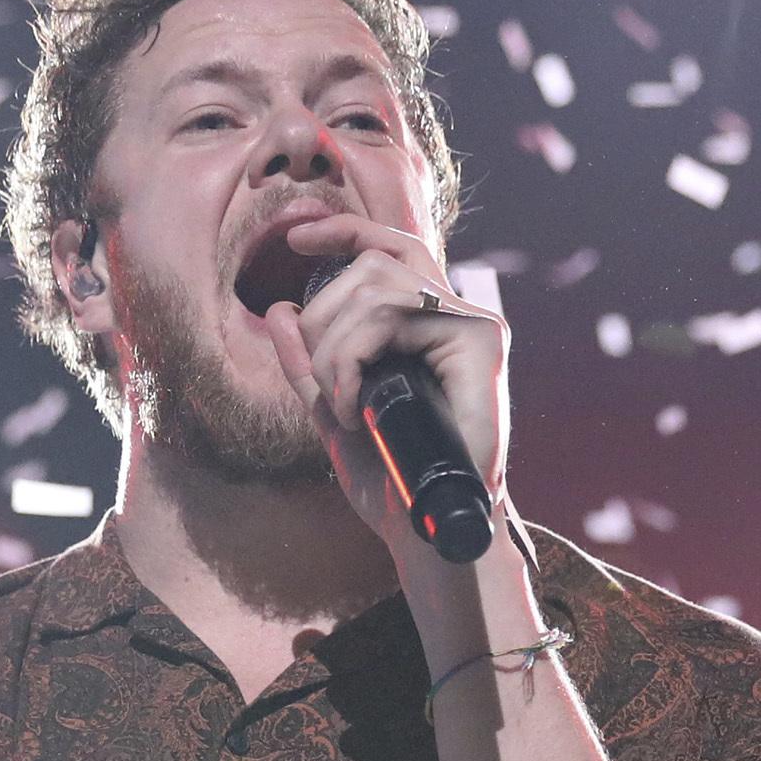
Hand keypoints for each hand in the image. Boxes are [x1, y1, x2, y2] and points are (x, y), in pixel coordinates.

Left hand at [244, 202, 510, 560]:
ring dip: (335, 349)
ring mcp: (474, 324)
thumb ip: (308, 367)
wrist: (426, 530)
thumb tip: (279, 310)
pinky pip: (391, 315)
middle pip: (372, 264)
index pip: (390, 249)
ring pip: (376, 287)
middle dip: (323, 317)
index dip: (345, 230)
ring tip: (339, 407)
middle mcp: (456, 315)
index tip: (297, 237)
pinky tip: (351, 408)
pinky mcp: (481, 339)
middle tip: (323, 390)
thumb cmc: (391, 479)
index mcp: (429, 325)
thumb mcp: (332, 415)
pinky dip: (352, 359)